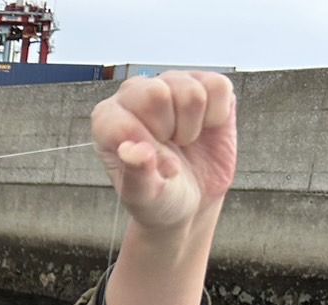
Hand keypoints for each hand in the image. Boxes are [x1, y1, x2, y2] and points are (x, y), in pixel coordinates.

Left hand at [91, 72, 236, 231]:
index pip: (124, 121)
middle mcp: (134, 94)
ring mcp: (170, 83)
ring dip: (194, 125)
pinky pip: (219, 87)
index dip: (148, 148)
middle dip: (171, 131)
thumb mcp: (145, 197)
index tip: (152, 163)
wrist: (194, 200)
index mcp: (108, 120)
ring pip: (191, 91)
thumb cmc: (160, 196)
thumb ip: (136, 175)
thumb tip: (131, 150)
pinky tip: (205, 128)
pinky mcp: (204, 82)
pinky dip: (217, 115)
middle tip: (170, 148)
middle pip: (156, 94)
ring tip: (184, 140)